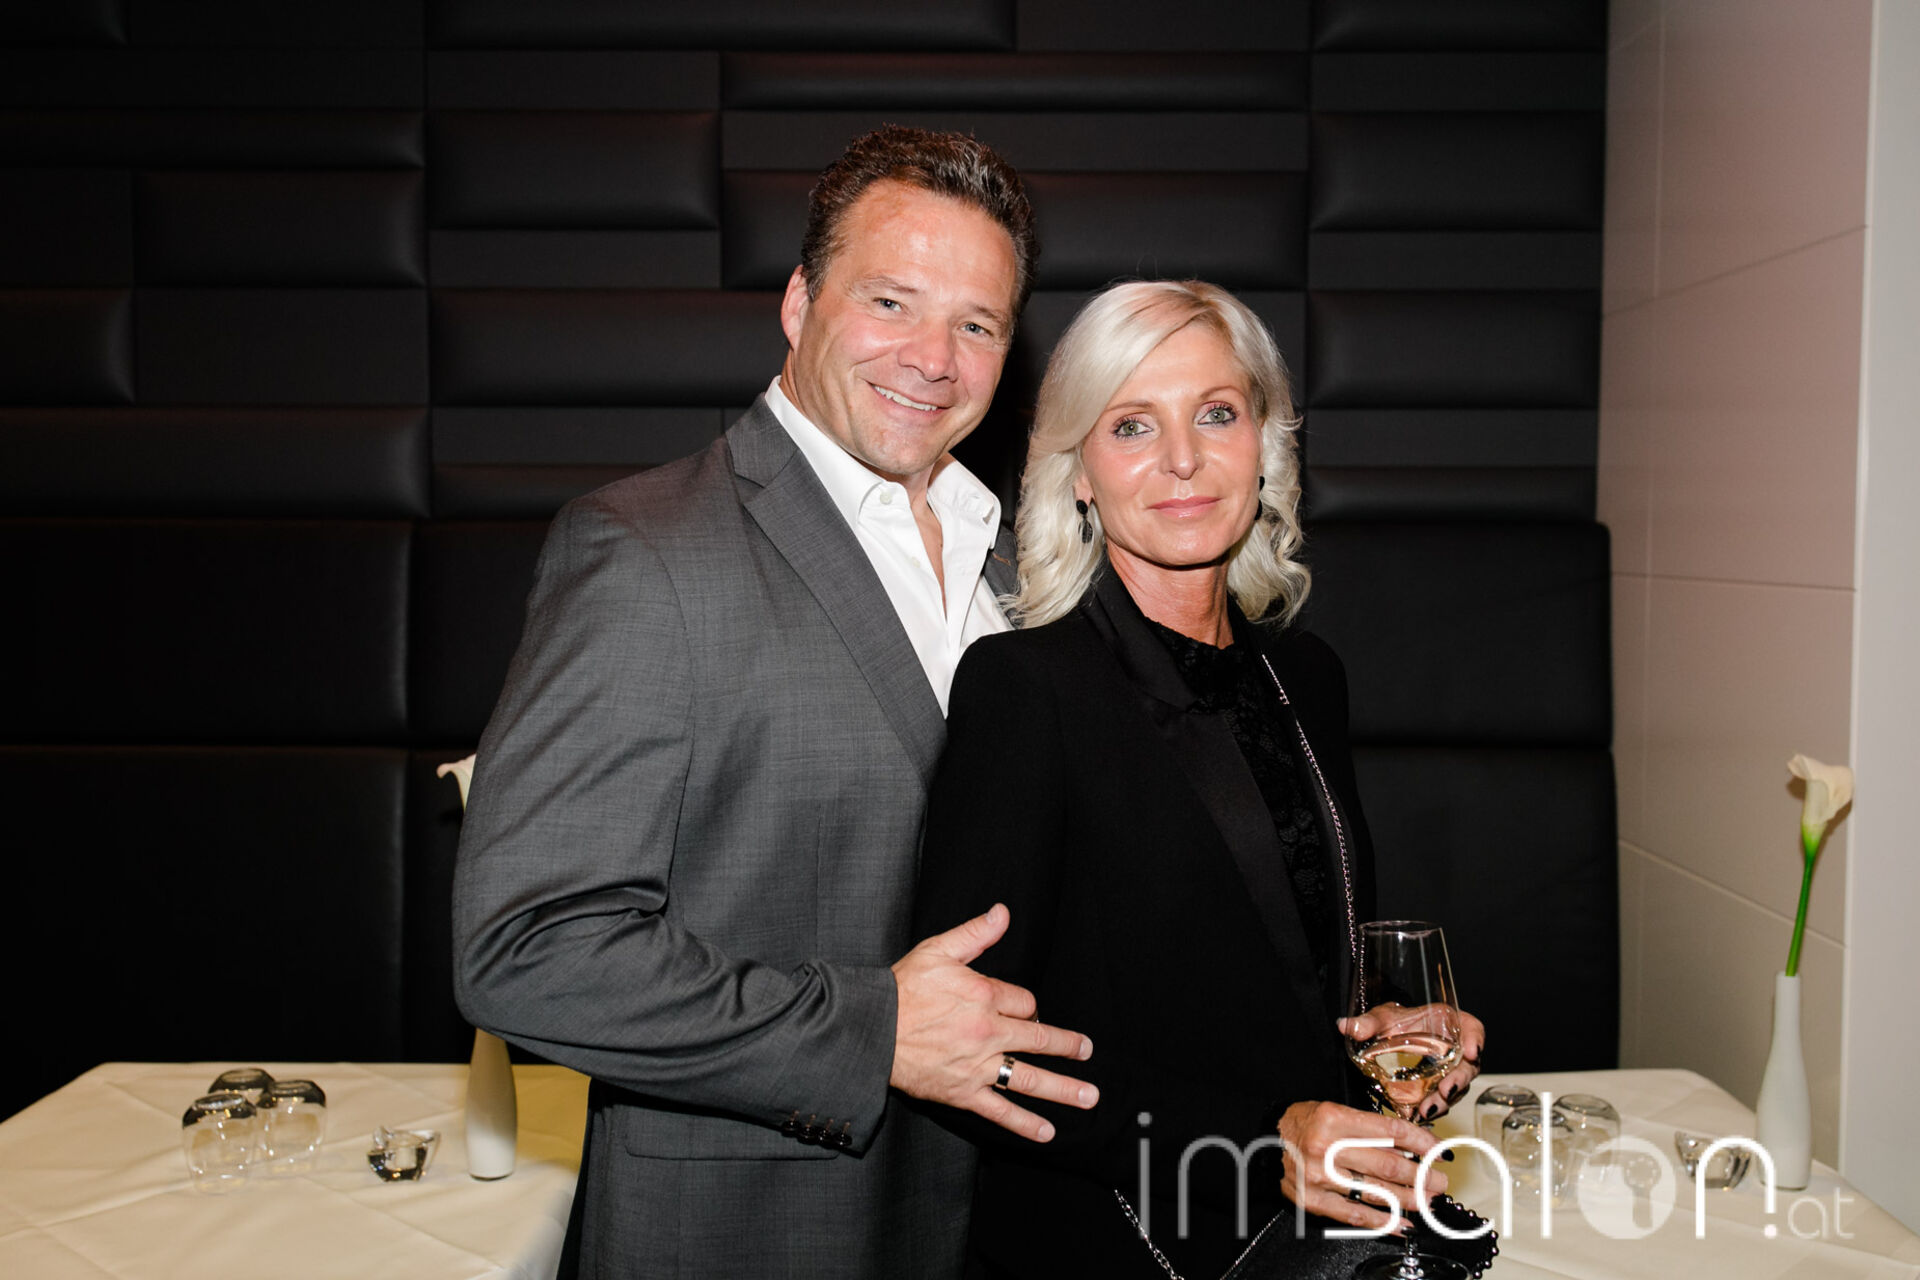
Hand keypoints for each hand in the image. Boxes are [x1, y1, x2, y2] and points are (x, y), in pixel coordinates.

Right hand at [890, 903, 1095, 1141]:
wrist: (869, 1029)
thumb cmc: (901, 989)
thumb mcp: (938, 950)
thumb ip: (975, 933)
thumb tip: (1003, 914)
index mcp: (984, 996)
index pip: (1025, 1001)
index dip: (1027, 1004)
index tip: (1023, 1008)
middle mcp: (988, 1032)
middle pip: (1039, 1038)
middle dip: (1068, 1046)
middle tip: (1086, 1051)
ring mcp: (977, 1066)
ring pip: (1030, 1078)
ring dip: (1064, 1089)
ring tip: (1088, 1097)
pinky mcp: (963, 1093)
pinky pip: (1000, 1111)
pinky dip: (1024, 1123)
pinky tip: (1046, 1132)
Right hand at [1278, 1100, 1449, 1232]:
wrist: (1263, 1144)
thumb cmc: (1302, 1125)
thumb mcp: (1334, 1112)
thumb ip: (1369, 1129)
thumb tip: (1410, 1148)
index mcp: (1334, 1118)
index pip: (1391, 1131)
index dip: (1422, 1142)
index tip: (1439, 1151)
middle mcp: (1327, 1147)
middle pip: (1389, 1165)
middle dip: (1423, 1175)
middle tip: (1441, 1181)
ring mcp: (1320, 1177)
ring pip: (1378, 1192)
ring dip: (1410, 1199)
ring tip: (1428, 1200)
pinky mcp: (1314, 1201)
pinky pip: (1356, 1214)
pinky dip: (1384, 1221)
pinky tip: (1402, 1223)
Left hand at [1337, 1005, 1485, 1120]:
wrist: (1394, 1036)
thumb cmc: (1396, 1022)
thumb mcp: (1383, 1018)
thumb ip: (1368, 1022)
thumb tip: (1347, 1026)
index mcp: (1450, 1024)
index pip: (1472, 1028)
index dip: (1476, 1039)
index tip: (1471, 1050)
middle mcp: (1456, 1049)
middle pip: (1468, 1065)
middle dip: (1459, 1080)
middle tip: (1446, 1090)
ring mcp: (1451, 1071)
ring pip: (1457, 1088)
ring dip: (1444, 1100)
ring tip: (1427, 1109)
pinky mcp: (1440, 1088)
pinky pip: (1441, 1100)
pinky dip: (1432, 1108)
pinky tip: (1417, 1116)